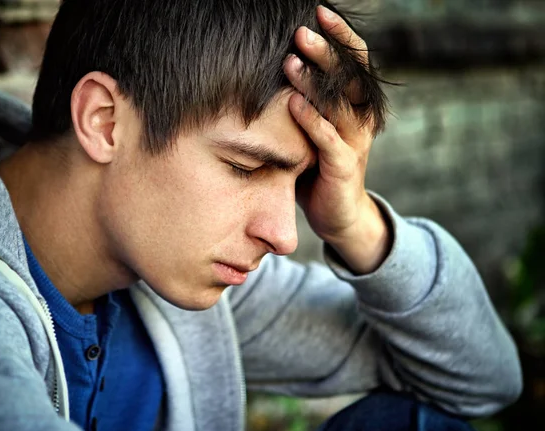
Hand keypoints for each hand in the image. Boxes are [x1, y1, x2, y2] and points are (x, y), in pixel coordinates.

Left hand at [284, 6, 391, 273]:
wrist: (337, 215)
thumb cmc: (316, 166)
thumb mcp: (310, 128)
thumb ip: (301, 101)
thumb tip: (266, 68)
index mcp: (355, 105)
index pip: (355, 61)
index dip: (340, 36)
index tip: (318, 12)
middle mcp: (360, 119)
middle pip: (351, 77)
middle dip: (327, 52)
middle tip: (301, 32)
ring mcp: (355, 143)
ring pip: (340, 105)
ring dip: (316, 82)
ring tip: (290, 61)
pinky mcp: (344, 168)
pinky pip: (330, 141)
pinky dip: (313, 121)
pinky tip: (293, 104)